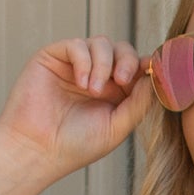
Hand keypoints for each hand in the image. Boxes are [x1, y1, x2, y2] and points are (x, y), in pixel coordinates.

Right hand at [0, 35, 153, 180]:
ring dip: (103, 64)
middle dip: (127, 61)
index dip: (145, 66)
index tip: (151, 72)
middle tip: (122, 80)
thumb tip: (156, 77)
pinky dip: (84, 61)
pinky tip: (81, 84)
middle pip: (122, 50)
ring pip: (101, 43)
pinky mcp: (54, 57)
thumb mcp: (117, 126)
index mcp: (114, 93)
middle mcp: (96, 76)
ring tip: (92, 91)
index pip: (136, 67)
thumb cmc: (76, 146)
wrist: (37, 150)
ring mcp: (75, 66)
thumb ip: (139, 103)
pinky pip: (77, 44)